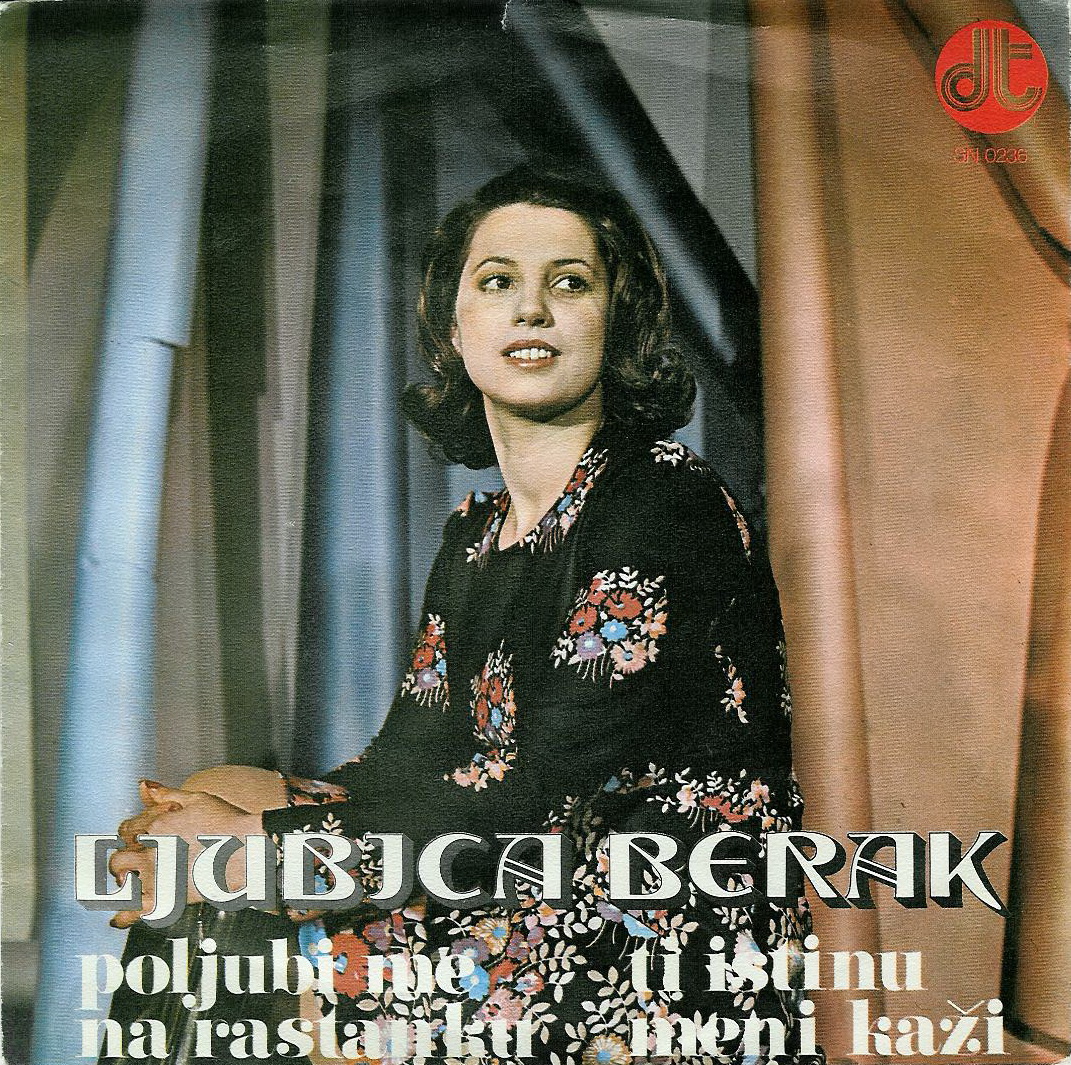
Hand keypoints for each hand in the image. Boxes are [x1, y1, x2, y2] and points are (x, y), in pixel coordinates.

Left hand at [110, 782, 263, 927]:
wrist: (249, 849)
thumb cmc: (228, 823)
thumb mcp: (198, 799)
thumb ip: (167, 793)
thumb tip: (144, 786)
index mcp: (157, 825)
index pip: (126, 830)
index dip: (130, 835)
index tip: (137, 841)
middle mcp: (151, 849)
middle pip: (119, 855)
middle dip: (124, 859)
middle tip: (133, 864)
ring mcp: (155, 874)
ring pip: (120, 880)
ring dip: (122, 882)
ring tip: (131, 884)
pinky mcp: (164, 897)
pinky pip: (133, 911)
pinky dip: (123, 917)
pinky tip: (121, 918)